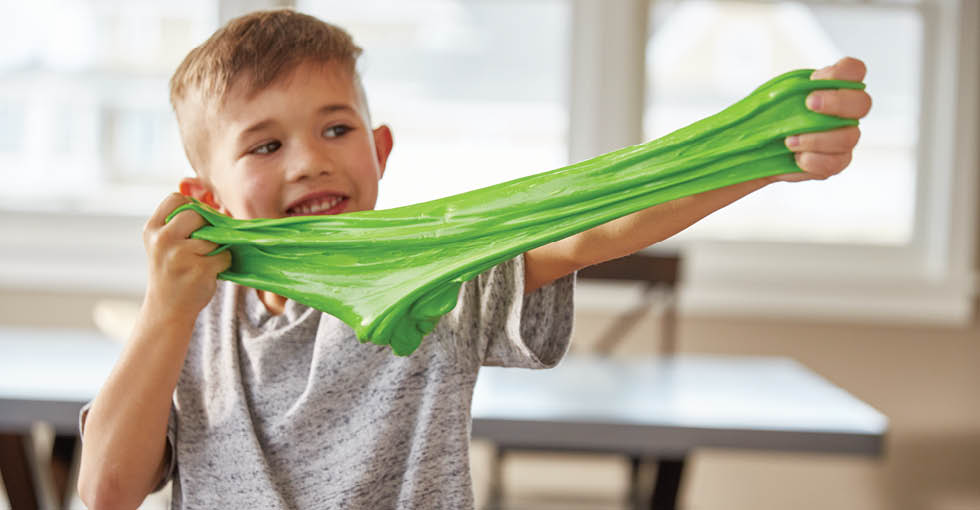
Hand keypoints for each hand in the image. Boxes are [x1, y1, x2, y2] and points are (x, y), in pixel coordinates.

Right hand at [141, 193, 230, 323]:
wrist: (167, 309)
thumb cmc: (171, 271)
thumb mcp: (164, 244)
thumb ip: (179, 223)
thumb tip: (215, 204)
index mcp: (152, 229)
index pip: (176, 198)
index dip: (192, 205)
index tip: (196, 221)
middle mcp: (163, 239)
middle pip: (198, 214)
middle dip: (207, 225)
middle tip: (206, 240)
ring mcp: (180, 255)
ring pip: (214, 236)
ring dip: (217, 247)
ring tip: (205, 259)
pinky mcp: (199, 269)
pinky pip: (224, 255)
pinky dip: (223, 262)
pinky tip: (211, 271)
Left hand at [775, 57, 872, 181]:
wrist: (764, 149)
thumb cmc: (773, 117)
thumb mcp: (775, 97)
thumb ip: (788, 90)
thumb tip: (785, 93)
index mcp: (836, 88)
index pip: (855, 70)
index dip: (842, 72)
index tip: (814, 80)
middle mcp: (848, 112)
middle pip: (862, 103)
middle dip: (837, 102)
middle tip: (809, 104)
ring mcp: (846, 137)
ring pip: (848, 137)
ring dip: (816, 138)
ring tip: (789, 141)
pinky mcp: (838, 161)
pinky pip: (835, 163)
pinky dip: (813, 161)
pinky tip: (796, 158)